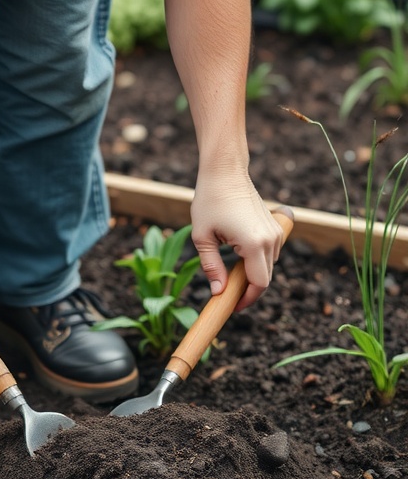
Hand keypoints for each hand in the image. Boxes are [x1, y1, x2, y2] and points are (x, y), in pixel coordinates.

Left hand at [191, 172, 283, 310]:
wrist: (225, 171)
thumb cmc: (210, 201)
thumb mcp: (202, 238)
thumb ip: (212, 267)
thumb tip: (218, 292)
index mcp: (254, 244)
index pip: (259, 284)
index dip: (246, 299)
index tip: (231, 306)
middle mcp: (271, 239)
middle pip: (265, 278)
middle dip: (247, 291)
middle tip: (225, 294)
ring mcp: (275, 232)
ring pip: (268, 267)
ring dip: (252, 275)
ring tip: (229, 274)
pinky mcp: (275, 227)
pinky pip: (269, 254)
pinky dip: (256, 262)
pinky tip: (238, 256)